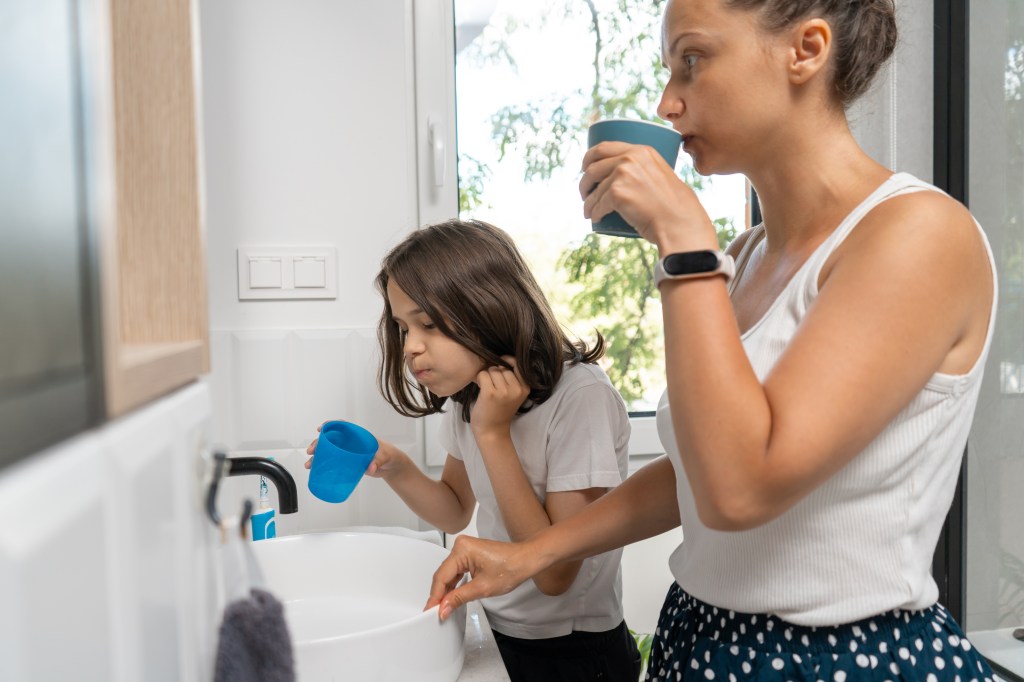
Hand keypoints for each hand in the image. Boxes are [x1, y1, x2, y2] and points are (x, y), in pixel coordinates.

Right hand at [305, 423, 402, 478]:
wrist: (392, 466)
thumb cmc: (389, 455)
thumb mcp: (384, 457)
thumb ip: (378, 461)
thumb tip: (370, 468)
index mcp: (358, 436)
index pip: (343, 426)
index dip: (331, 425)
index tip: (321, 428)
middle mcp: (351, 443)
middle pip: (331, 440)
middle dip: (319, 444)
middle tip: (311, 451)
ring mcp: (348, 453)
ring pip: (329, 452)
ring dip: (318, 457)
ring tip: (309, 464)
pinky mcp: (348, 463)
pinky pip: (333, 462)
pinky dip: (323, 465)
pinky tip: (314, 470)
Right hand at [425, 534, 538, 620]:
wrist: (526, 560)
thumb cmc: (511, 567)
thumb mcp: (482, 588)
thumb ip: (458, 598)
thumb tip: (443, 607)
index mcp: (462, 549)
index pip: (442, 576)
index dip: (435, 596)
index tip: (430, 610)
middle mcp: (461, 545)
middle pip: (444, 574)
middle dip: (440, 594)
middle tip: (435, 611)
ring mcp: (465, 548)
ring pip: (450, 573)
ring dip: (447, 589)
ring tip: (442, 607)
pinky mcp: (470, 553)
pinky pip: (457, 570)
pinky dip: (455, 583)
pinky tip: (452, 595)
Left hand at [470, 355, 529, 439]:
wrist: (492, 431)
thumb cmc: (500, 410)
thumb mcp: (514, 394)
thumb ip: (513, 378)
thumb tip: (500, 356)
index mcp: (526, 388)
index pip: (518, 363)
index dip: (507, 361)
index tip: (501, 367)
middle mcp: (517, 389)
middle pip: (502, 366)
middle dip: (495, 372)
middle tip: (492, 384)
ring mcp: (504, 391)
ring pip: (492, 370)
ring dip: (486, 376)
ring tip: (487, 388)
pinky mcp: (490, 393)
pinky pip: (483, 374)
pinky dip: (479, 379)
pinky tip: (481, 389)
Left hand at [579, 140, 716, 252]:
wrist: (679, 222)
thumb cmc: (675, 207)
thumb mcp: (662, 176)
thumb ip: (647, 171)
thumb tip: (632, 180)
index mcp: (641, 151)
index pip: (604, 147)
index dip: (589, 158)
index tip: (585, 169)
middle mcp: (630, 158)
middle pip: (593, 166)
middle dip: (584, 181)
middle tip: (585, 193)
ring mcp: (622, 174)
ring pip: (595, 189)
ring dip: (588, 202)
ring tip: (589, 211)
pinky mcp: (616, 193)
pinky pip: (597, 204)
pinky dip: (594, 213)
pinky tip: (594, 218)